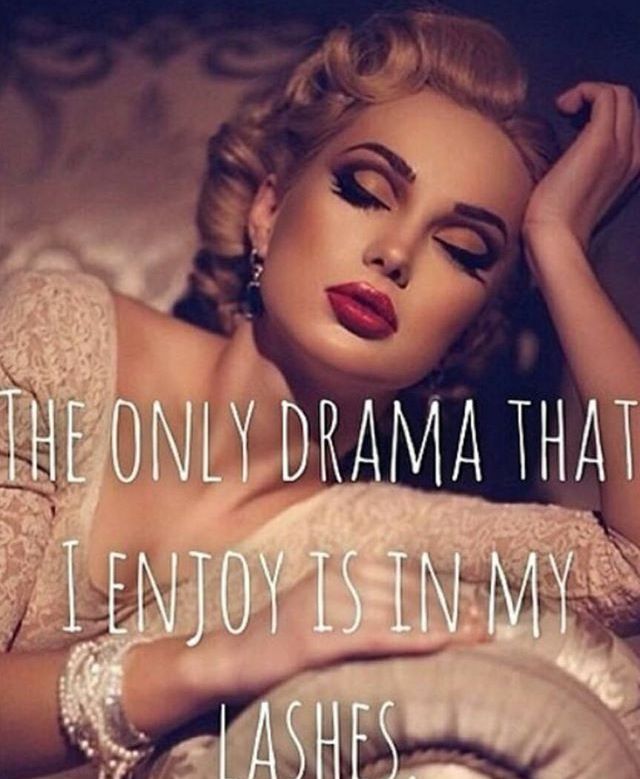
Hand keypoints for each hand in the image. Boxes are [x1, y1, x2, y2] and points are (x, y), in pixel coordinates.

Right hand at [189, 558, 486, 706]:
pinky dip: (410, 637)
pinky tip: (440, 643)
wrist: (230, 657)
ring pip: (397, 613)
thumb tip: (416, 612)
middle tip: (489, 628)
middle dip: (452, 611)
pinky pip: (372, 636)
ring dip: (442, 625)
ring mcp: (324, 607)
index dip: (446, 597)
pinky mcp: (314, 637)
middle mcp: (336, 581)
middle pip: (408, 595)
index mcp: (342, 570)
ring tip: (477, 638)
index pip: (407, 580)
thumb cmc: (284, 639)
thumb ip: (366, 605)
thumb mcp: (328, 611)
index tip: (479, 612)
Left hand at [523, 82, 639, 252]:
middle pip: (628, 102)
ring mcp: (623, 147)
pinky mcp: (602, 142)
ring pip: (620, 94)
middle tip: (567, 115)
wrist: (556, 237)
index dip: (602, 111)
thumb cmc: (557, 217)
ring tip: (565, 110)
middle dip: (597, 98)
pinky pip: (605, 95)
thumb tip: (573, 141)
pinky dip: (583, 91)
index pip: (630, 119)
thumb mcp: (580, 183)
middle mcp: (636, 153)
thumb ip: (587, 162)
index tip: (574, 122)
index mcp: (634, 164)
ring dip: (590, 93)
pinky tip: (562, 108)